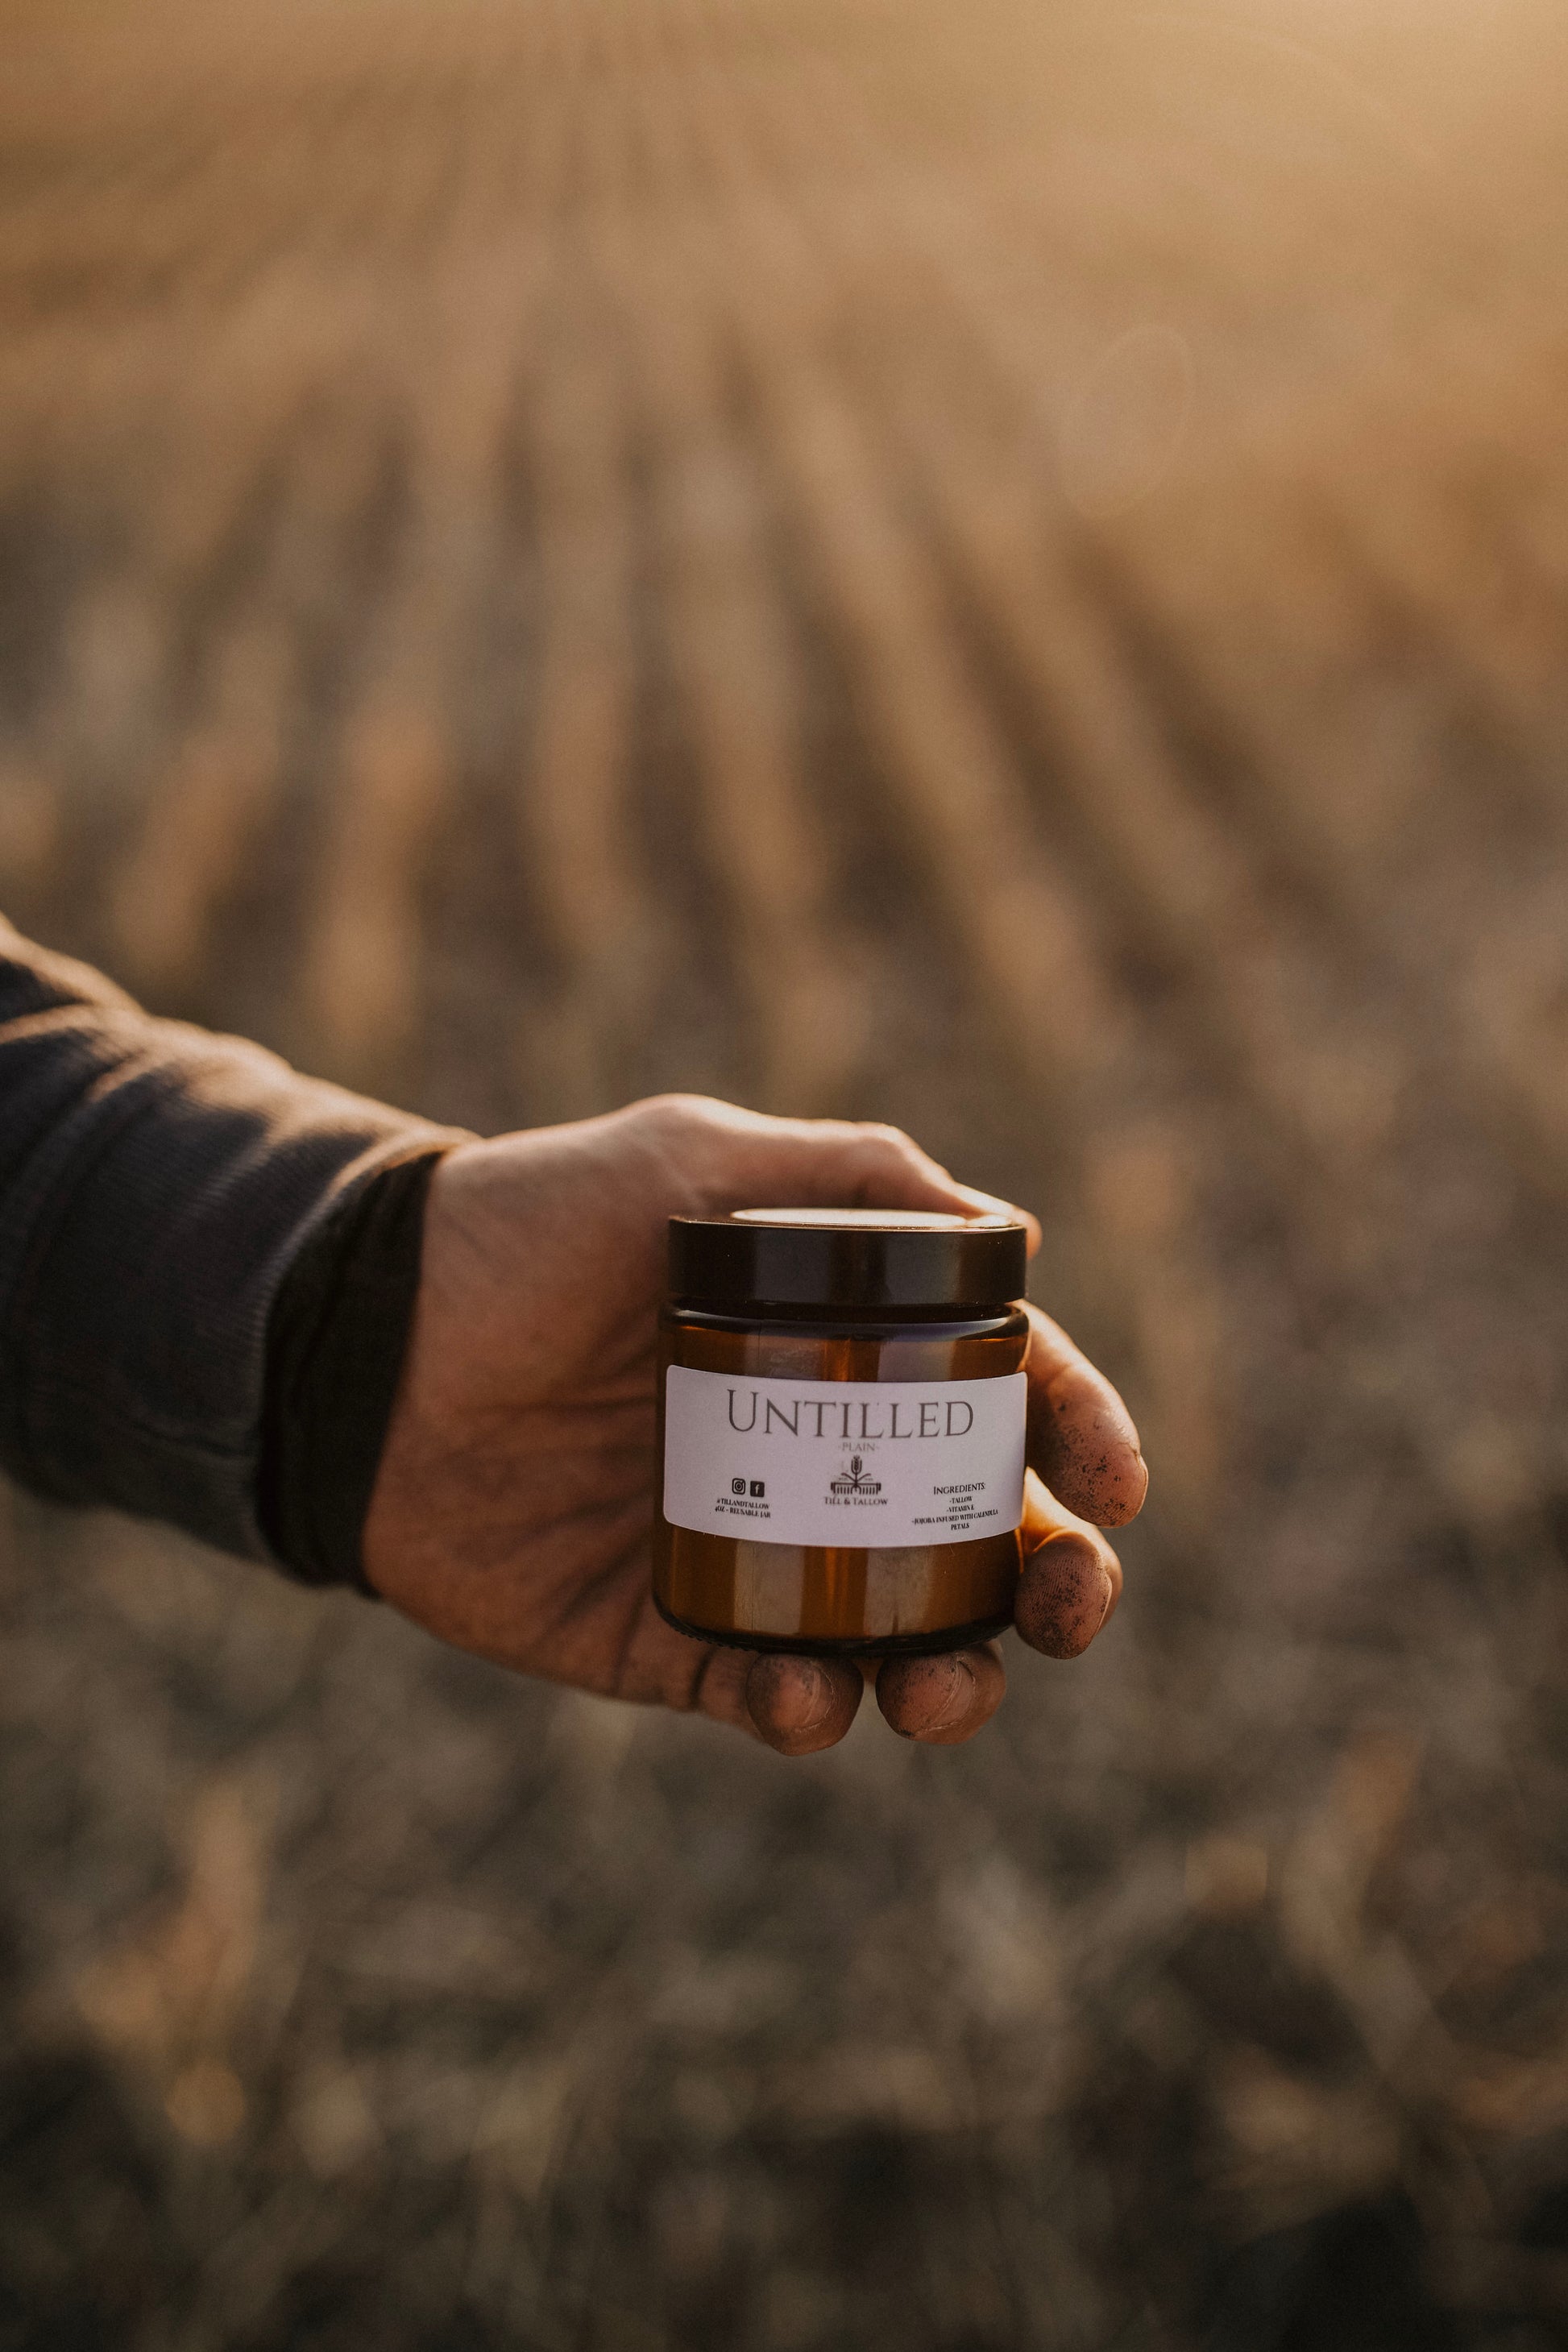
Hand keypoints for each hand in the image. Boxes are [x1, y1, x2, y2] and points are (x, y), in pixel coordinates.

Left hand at [362, 1096, 1145, 1752]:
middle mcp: (809, 1458)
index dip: (1079, 1437)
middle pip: (974, 1542)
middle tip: (1067, 1607)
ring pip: (890, 1645)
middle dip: (1050, 1587)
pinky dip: (800, 1712)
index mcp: (836, 1349)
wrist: (359, 1341)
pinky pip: (759, 1696)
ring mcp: (742, 1555)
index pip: (994, 1396)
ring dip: (947, 1680)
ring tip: (939, 1687)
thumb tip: (1014, 1231)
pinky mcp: (658, 1636)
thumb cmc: (527, 1229)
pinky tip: (797, 1696)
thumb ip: (848, 1176)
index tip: (1120, 1486)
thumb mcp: (689, 1161)